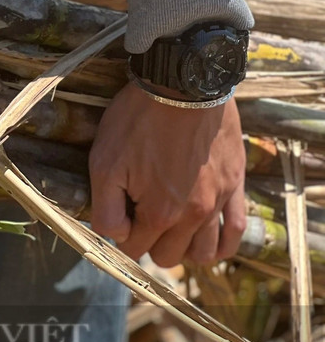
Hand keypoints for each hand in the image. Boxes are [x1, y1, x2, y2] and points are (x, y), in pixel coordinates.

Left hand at [88, 82, 245, 266]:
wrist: (183, 86)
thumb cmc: (137, 121)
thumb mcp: (104, 162)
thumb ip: (107, 209)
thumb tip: (117, 235)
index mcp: (159, 214)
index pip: (134, 250)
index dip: (120, 236)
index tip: (117, 215)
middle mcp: (193, 215)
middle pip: (168, 256)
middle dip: (149, 243)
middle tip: (139, 216)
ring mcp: (218, 201)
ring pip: (204, 252)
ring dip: (184, 248)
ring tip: (170, 230)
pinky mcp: (235, 185)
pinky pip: (236, 230)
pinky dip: (222, 243)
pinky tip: (208, 240)